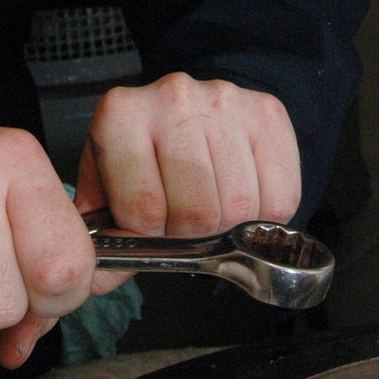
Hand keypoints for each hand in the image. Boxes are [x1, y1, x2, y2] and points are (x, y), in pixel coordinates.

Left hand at [75, 72, 300, 293]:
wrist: (183, 107)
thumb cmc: (143, 154)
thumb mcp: (105, 184)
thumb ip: (97, 232)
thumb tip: (99, 280)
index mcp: (121, 116)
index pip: (143, 208)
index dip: (149, 237)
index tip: (149, 229)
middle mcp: (173, 98)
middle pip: (198, 212)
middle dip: (190, 234)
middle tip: (181, 219)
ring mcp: (224, 101)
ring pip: (241, 208)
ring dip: (228, 226)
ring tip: (208, 204)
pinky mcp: (267, 112)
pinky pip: (281, 197)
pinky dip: (263, 216)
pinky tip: (239, 194)